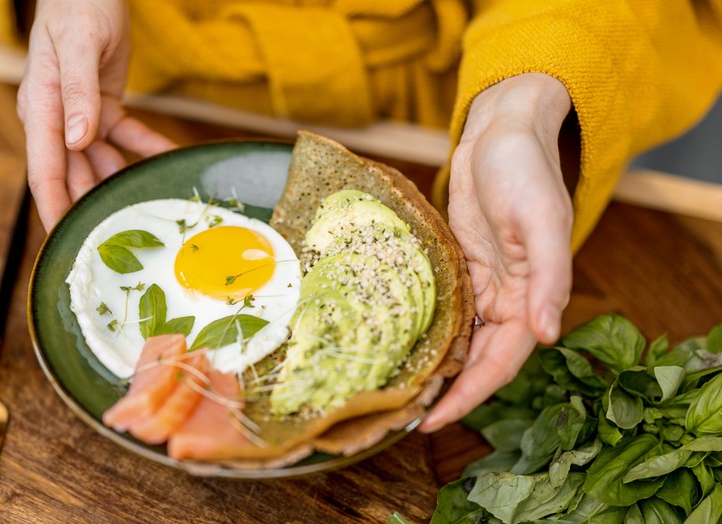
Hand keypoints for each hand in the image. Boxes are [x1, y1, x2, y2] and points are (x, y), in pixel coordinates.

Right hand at [17, 0, 176, 230]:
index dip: (55, 210)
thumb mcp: (78, 46)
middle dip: (92, 208)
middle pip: (72, 176)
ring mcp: (78, 117)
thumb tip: (76, 139)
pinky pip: (125, 137)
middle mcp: (55, 119)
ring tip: (150, 209)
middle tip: (119, 244)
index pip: (43, 170)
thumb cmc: (77, 7)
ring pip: (99, 163)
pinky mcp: (102, 108)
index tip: (66, 246)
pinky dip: (146, 148)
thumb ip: (78, 92)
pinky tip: (168, 160)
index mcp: (40, 109)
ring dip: (122, 184)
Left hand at [419, 73, 573, 431]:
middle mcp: (506, 298)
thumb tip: (547, 335)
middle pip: (476, 360)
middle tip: (403, 416)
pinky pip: (443, 310)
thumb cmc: (523, 168)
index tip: (435, 421)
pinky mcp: (458, 267)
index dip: (471, 395)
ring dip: (434, 367)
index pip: (501, 362)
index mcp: (531, 295)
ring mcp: (480, 284)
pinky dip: (425, 332)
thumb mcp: (540, 219)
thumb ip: (549, 278)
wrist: (498, 132)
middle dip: (446, 391)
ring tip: (395, 392)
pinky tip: (398, 346)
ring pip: (458, 340)